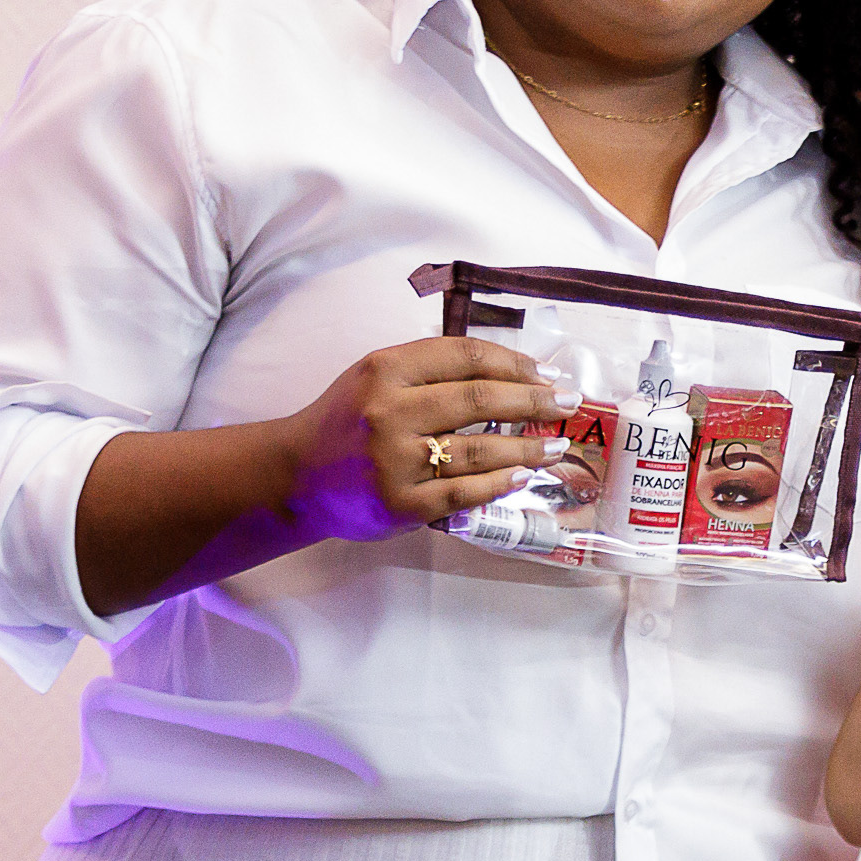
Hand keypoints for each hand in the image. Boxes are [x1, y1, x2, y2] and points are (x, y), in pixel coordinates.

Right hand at [281, 337, 570, 537]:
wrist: (293, 475)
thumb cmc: (346, 420)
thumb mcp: (375, 377)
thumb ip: (431, 369)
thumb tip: (512, 372)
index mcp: (384, 369)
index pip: (465, 356)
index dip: (514, 363)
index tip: (543, 373)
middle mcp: (389, 412)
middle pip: (480, 398)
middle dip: (534, 400)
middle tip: (567, 404)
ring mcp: (395, 461)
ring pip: (479, 449)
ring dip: (528, 446)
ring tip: (555, 445)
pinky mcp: (401, 504)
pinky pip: (465, 492)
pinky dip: (500, 483)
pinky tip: (523, 475)